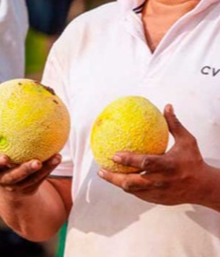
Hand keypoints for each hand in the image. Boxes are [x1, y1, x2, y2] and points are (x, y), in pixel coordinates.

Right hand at [0, 153, 62, 196]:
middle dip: (24, 170)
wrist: (9, 185)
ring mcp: (15, 187)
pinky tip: (57, 157)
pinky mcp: (29, 189)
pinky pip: (40, 179)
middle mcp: (2, 180)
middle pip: (12, 177)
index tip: (4, 158)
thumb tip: (4, 111)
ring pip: (30, 180)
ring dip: (43, 169)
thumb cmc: (1, 161)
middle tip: (36, 162)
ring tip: (55, 158)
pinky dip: (49, 167)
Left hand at [99, 105, 215, 206]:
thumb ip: (174, 125)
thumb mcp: (187, 142)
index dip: (129, 160)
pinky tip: (119, 180)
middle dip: (114, 177)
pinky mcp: (158, 199)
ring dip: (116, 182)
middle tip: (101, 169)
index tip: (114, 154)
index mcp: (168, 165)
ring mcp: (159, 192)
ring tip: (104, 173)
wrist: (204, 187)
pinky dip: (128, 187)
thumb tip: (166, 106)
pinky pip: (138, 194)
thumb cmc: (193, 161)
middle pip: (133, 182)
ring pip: (133, 190)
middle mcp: (162, 181)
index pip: (146, 163)